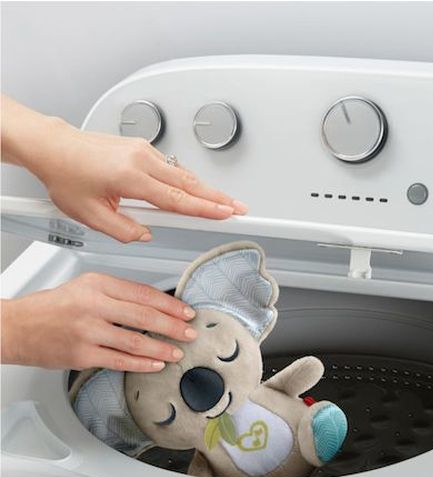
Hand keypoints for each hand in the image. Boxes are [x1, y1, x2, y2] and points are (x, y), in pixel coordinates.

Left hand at [1, 95, 246, 242]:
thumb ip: (123, 231)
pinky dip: (187, 180)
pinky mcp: (142, 148)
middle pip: (190, 183)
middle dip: (218, 197)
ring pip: (183, 174)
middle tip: (240, 209)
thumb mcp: (90, 215)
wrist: (54, 148)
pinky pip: (172, 167)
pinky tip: (194, 190)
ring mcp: (144, 150)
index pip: (178, 198)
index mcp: (130, 177)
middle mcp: (141, 159)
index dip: (207, 208)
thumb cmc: (66, 175)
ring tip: (223, 204)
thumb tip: (145, 234)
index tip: (228, 213)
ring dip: (205, 190)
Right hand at [1, 273, 197, 371]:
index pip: (144, 293)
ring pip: (135, 342)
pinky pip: (119, 361)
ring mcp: (87, 331)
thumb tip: (156, 306)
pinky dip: (141, 364)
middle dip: (173, 326)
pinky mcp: (81, 355)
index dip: (170, 304)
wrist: (16, 327)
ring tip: (177, 352)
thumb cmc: (53, 307)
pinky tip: (155, 365)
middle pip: (144, 317)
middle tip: (190, 333)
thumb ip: (118, 294)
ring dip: (161, 349)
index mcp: (98, 284)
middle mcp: (93, 305)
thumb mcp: (86, 287)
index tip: (187, 311)